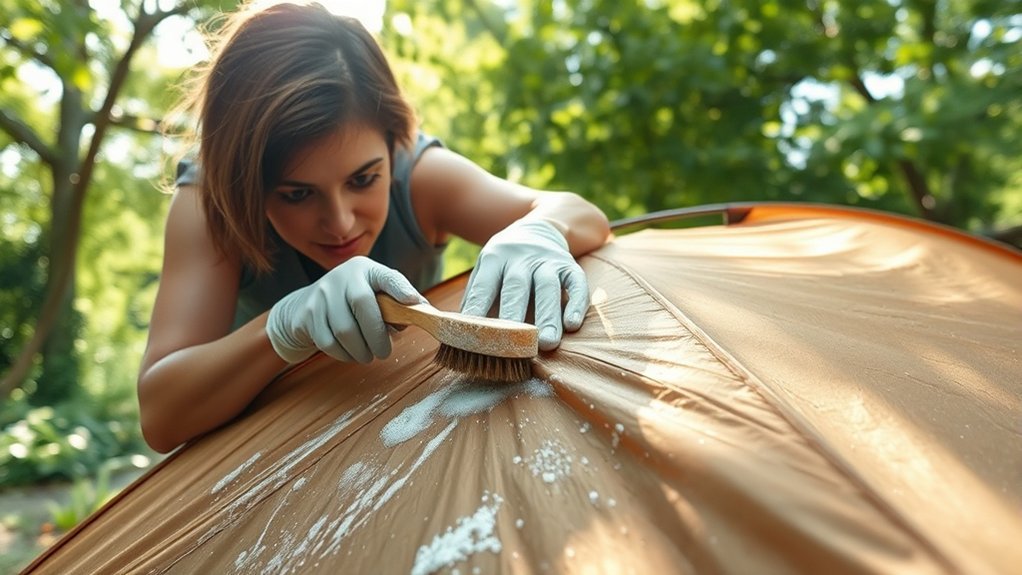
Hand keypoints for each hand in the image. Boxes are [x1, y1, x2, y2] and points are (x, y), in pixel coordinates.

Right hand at [266, 256, 426, 363]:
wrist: (306, 305)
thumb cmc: (351, 302)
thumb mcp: (373, 294)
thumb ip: (396, 302)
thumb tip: (421, 313)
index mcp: (365, 270)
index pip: (386, 276)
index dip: (400, 288)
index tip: (413, 302)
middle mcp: (342, 277)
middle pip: (363, 305)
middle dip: (377, 336)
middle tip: (384, 353)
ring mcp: (322, 294)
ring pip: (345, 330)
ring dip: (361, 350)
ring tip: (368, 356)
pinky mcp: (307, 314)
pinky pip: (329, 342)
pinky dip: (344, 354)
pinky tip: (351, 354)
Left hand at [462, 219, 588, 350]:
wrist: (537, 230)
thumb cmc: (505, 264)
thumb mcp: (485, 269)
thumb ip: (475, 297)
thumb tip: (459, 332)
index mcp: (494, 258)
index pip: (484, 287)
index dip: (478, 312)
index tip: (475, 338)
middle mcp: (520, 257)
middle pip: (516, 286)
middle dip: (515, 317)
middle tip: (515, 345)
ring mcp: (547, 260)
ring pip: (548, 287)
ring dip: (548, 316)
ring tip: (548, 343)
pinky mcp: (570, 265)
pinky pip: (577, 283)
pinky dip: (577, 304)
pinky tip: (573, 325)